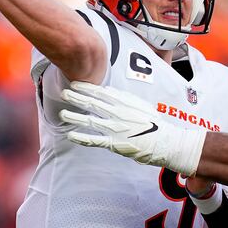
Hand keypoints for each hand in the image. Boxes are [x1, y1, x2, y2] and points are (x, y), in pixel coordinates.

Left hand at [58, 81, 205, 175]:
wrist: (164, 141)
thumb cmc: (155, 124)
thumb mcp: (141, 105)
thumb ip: (124, 98)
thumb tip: (109, 91)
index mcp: (125, 103)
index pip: (101, 92)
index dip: (86, 88)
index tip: (75, 84)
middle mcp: (118, 113)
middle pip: (92, 103)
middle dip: (76, 97)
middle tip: (64, 93)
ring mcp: (115, 128)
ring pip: (90, 120)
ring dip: (74, 116)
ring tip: (62, 114)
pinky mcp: (115, 143)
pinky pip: (94, 140)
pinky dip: (81, 137)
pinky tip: (70, 134)